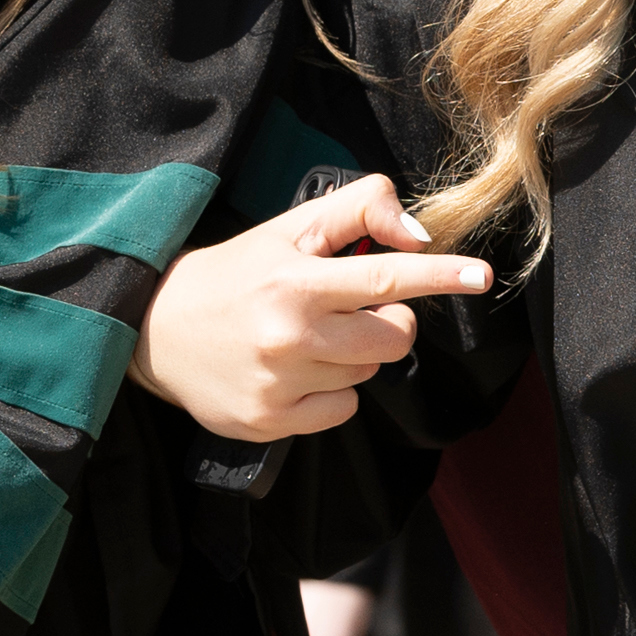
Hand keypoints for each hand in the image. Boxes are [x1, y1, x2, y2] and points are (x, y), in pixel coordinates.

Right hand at [138, 170, 491, 442]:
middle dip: (388, 320)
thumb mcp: (290, 228)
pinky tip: (291, 372)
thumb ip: (358, 213)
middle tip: (347, 308)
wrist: (155, 330)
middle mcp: (290, 335)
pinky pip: (342, 411)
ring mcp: (280, 384)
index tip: (480, 275)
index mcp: (296, 281)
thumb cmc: (236, 273)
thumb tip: (418, 235)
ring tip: (304, 338)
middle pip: (394, 338)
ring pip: (368, 373)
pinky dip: (329, 392)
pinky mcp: (271, 421)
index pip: (385, 277)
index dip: (439, 275)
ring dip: (352, 355)